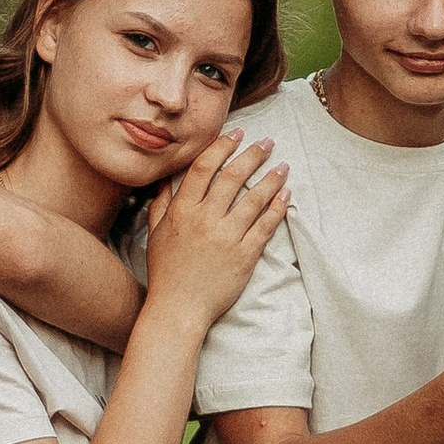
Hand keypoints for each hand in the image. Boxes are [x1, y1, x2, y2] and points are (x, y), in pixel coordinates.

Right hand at [140, 133, 288, 328]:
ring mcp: (226, 238)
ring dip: (272, 179)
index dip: (222, 147)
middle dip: (253, 155)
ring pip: (254, 199)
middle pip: (233, 177)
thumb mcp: (156, 235)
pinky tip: (287, 196)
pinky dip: (278, 208)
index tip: (236, 134)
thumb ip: (161, 205)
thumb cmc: (166, 273)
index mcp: (182, 211)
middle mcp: (205, 220)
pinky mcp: (244, 256)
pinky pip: (265, 226)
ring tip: (283, 165)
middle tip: (267, 142)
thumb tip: (166, 181)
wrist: (179, 309)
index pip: (204, 168)